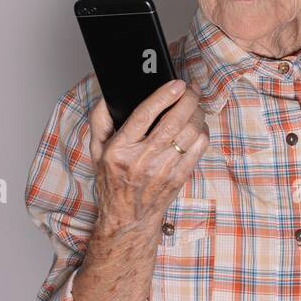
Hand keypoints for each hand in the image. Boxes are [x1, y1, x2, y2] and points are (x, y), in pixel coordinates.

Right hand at [88, 79, 209, 235]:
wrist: (127, 217)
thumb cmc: (112, 180)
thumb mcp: (97, 151)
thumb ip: (100, 121)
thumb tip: (109, 96)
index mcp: (119, 150)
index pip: (144, 115)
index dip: (163, 96)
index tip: (177, 83)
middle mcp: (142, 160)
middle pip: (173, 121)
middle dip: (188, 100)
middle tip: (191, 89)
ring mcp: (163, 170)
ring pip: (190, 133)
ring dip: (197, 114)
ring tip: (195, 105)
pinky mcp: (179, 178)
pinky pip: (199, 148)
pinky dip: (202, 132)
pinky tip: (198, 125)